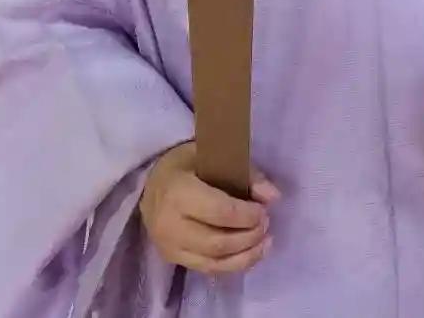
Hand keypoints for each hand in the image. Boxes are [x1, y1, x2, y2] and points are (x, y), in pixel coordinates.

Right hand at [139, 141, 281, 273]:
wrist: (150, 183)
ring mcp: (169, 246)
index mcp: (178, 192)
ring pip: (214, 262)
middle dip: (249, 236)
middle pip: (218, 242)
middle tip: (266, 223)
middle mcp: (170, 225)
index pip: (220, 212)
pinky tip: (252, 253)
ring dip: (246, 255)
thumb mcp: (215, 155)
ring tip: (265, 241)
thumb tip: (273, 197)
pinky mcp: (173, 259)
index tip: (264, 209)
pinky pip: (208, 269)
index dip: (248, 215)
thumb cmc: (186, 164)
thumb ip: (246, 174)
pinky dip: (234, 265)